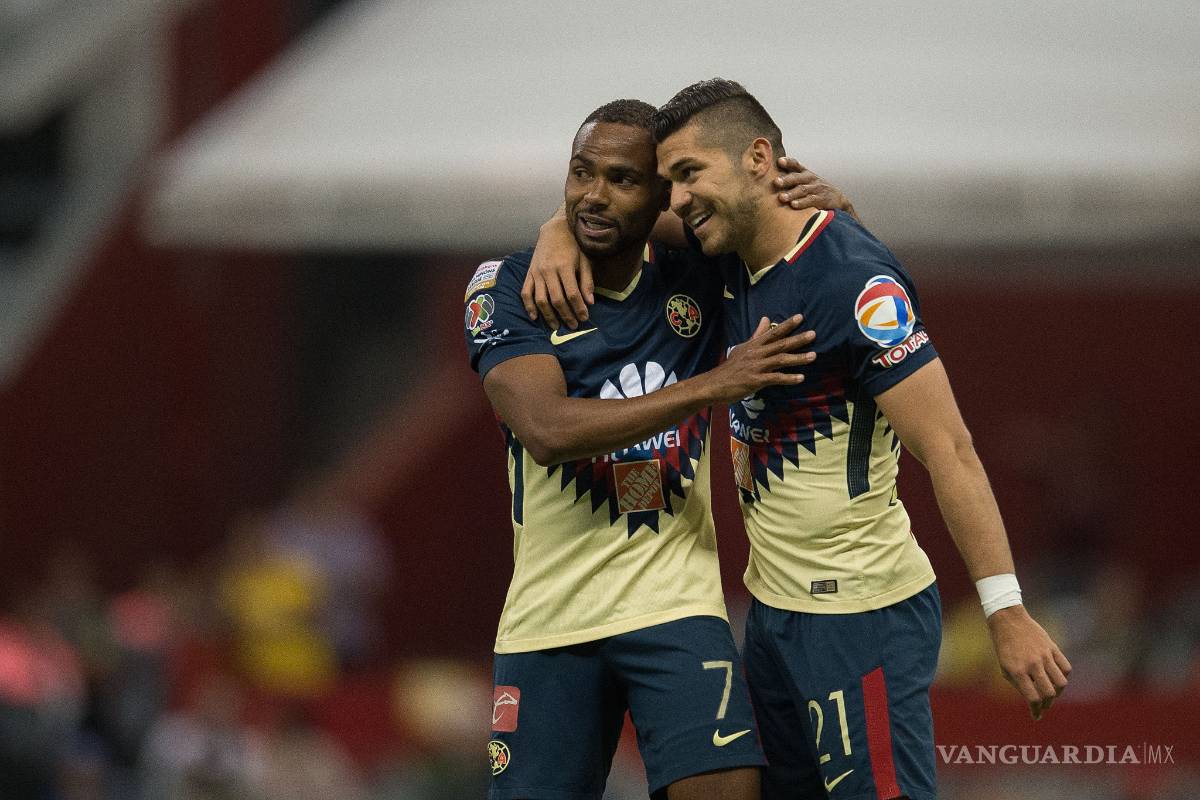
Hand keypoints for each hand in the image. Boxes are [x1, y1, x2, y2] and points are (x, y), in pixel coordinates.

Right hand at [521, 216, 592, 329]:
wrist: (555, 229)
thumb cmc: (573, 245)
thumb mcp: (584, 260)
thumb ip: (587, 281)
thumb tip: (590, 302)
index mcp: (564, 266)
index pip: (572, 294)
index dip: (579, 308)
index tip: (585, 318)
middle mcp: (548, 271)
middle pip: (556, 299)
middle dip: (566, 315)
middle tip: (573, 326)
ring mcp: (536, 272)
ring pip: (541, 299)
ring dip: (549, 315)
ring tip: (556, 326)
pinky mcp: (529, 273)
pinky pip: (526, 292)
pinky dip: (528, 306)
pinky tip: (535, 317)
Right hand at [706, 316, 815, 403]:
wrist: (715, 384)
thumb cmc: (731, 367)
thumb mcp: (743, 347)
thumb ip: (757, 334)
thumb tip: (766, 318)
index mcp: (754, 345)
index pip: (773, 332)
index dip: (787, 325)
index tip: (800, 317)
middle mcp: (757, 353)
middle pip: (780, 344)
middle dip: (798, 339)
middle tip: (814, 334)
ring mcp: (757, 367)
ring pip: (780, 360)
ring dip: (798, 358)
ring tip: (813, 356)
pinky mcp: (756, 380)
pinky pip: (775, 378)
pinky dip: (788, 378)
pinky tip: (801, 378)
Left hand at [773, 157, 857, 219]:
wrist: (838, 200)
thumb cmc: (816, 190)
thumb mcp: (806, 182)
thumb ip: (791, 179)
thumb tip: (770, 178)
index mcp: (805, 174)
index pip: (796, 165)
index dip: (788, 162)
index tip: (779, 161)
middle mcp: (811, 179)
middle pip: (797, 178)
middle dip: (786, 180)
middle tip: (776, 182)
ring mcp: (817, 189)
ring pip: (803, 190)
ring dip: (791, 194)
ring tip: (781, 197)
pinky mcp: (822, 199)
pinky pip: (811, 200)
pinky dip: (802, 203)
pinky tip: (794, 205)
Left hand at [987, 605, 1070, 719]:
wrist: (1008, 620)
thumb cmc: (1004, 646)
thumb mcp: (1004, 667)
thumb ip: (1019, 684)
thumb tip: (1034, 701)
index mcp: (1018, 671)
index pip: (1033, 698)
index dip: (1036, 711)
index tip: (1036, 715)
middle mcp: (1033, 664)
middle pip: (1049, 693)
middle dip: (1047, 704)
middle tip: (1043, 705)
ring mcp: (1044, 655)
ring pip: (1061, 682)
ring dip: (1058, 691)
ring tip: (1051, 692)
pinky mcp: (1053, 647)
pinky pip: (1066, 667)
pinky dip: (1063, 676)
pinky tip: (1056, 677)